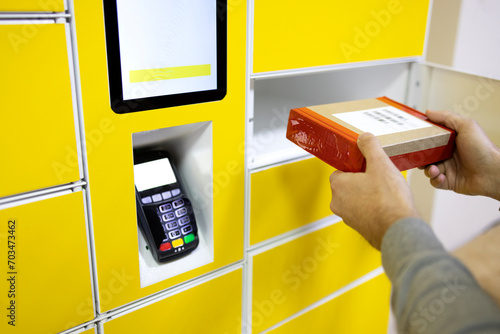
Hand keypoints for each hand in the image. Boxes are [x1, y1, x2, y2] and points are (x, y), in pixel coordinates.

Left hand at [329, 133, 419, 249]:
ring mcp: (347, 217)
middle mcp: (338, 203)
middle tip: (379, 179)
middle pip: (347, 185)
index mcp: (338, 185)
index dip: (354, 167)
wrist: (398, 230)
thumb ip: (370, 147)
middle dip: (362, 181)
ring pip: (355, 200)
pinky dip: (373, 209)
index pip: (339, 171)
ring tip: (385, 193)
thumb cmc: (388, 200)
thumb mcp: (380, 164)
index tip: (367, 167)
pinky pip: (364, 213)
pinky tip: (387, 206)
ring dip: (367, 195)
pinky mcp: (359, 228)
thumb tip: (364, 137)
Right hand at [422, 110, 499, 200]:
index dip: (422, 138)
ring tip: (434, 168)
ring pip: (428, 169)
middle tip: (419, 156)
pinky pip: (435, 181)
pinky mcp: (449, 181)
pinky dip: (435, 179)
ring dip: (428, 169)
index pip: (432, 137)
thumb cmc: (483, 149)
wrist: (493, 173)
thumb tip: (429, 112)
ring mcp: (449, 168)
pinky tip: (441, 176)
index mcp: (452, 140)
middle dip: (421, 156)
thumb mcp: (466, 126)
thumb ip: (447, 117)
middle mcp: (449, 154)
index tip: (414, 137)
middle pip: (427, 154)